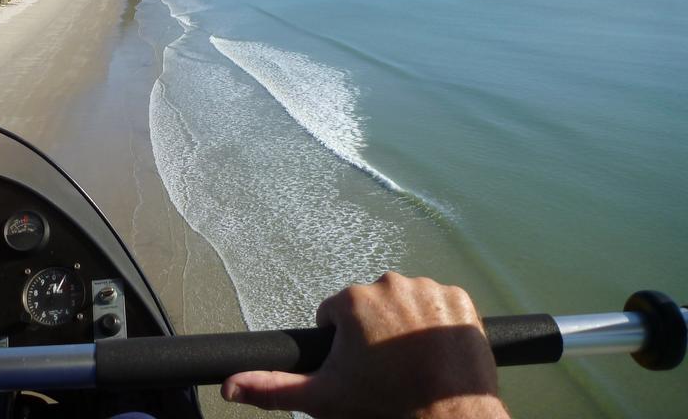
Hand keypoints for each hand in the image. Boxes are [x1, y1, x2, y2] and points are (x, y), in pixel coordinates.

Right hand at [221, 272, 509, 417]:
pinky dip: (438, 324)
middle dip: (375, 332)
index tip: (360, 368)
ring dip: (406, 326)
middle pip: (372, 306)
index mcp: (352, 300)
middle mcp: (389, 282)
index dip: (344, 345)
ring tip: (414, 362)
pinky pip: (440, 305)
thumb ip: (273, 388)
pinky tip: (438, 353)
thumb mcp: (324, 399)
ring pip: (406, 303)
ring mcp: (427, 288)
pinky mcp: (459, 298)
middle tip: (387, 369)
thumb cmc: (384, 407)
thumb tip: (229, 387)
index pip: (337, 316)